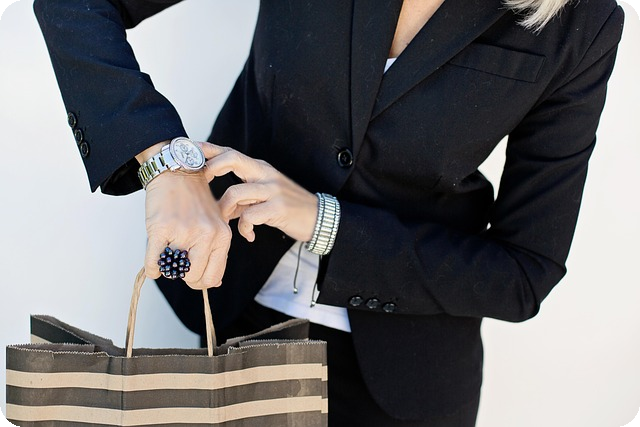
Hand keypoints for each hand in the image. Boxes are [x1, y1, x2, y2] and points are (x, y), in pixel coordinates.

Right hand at [143, 169, 231, 289]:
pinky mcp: (161, 229)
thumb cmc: (194, 199)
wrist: (176, 172)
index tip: (192, 274)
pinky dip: (152, 267)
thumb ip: (216, 251)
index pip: (213, 277)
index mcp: (222, 236)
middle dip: (184, 276)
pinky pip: (154, 263)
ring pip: (174, 272)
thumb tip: (215, 283)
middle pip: (194, 278)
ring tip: (168, 253)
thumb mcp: (215, 223)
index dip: (200, 281)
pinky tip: (153, 262)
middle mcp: (207, 235)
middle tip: (178, 263)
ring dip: (168, 268)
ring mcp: (184, 232)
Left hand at [201, 143, 317, 242]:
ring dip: (224, 210)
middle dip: (212, 166)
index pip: (231, 152)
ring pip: (235, 192)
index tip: (190, 148)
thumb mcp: (264, 196)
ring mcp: (272, 190)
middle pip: (233, 158)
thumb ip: (242, 198)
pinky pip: (249, 216)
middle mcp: (265, 174)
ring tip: (226, 221)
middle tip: (203, 180)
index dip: (209, 149)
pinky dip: (244, 228)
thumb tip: (219, 207)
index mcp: (260, 169)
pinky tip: (248, 235)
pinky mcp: (277, 208)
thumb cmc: (289, 207)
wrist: (318, 218)